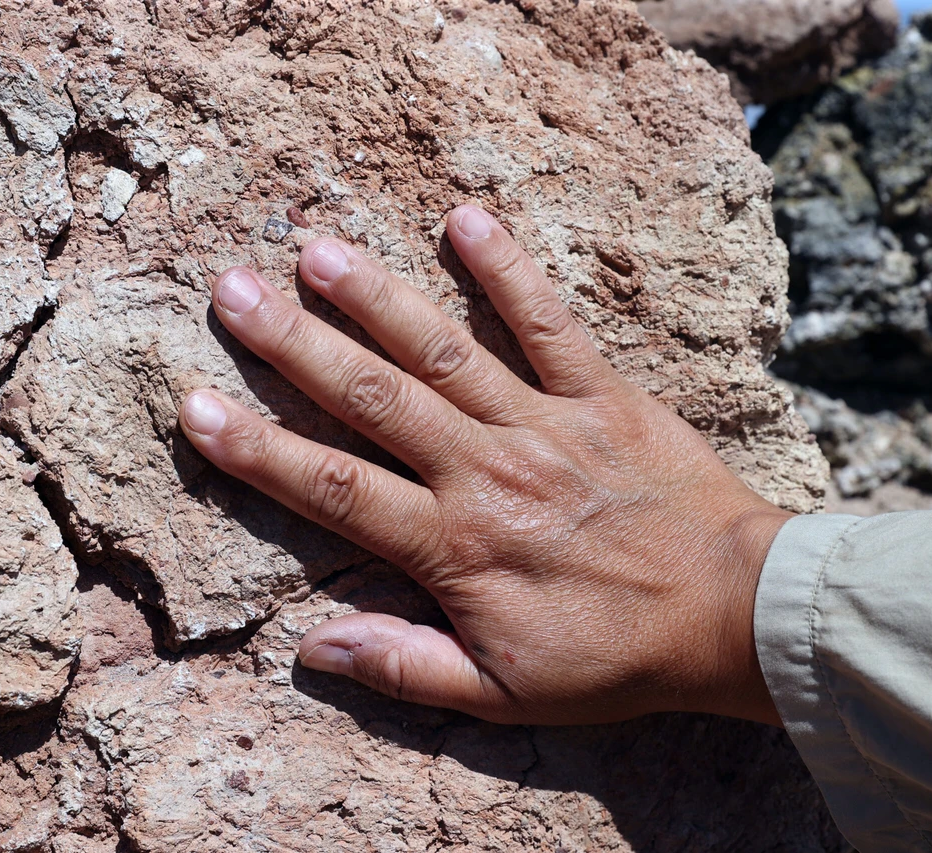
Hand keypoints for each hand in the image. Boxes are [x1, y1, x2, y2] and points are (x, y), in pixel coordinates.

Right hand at [178, 205, 790, 725]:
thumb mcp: (505, 694)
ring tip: (316, 249)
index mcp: (454, 546)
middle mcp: (486, 472)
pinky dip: (509, 271)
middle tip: (234, 290)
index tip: (196, 405)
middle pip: (373, 399)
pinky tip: (465, 219)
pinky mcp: (602, 394)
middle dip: (294, 345)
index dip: (257, 450)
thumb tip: (313, 648)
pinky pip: (549, 324)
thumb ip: (406, 668)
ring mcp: (543, 424)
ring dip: (375, 298)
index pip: (334, 488)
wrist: (734, 617)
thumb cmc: (617, 659)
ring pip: (443, 352)